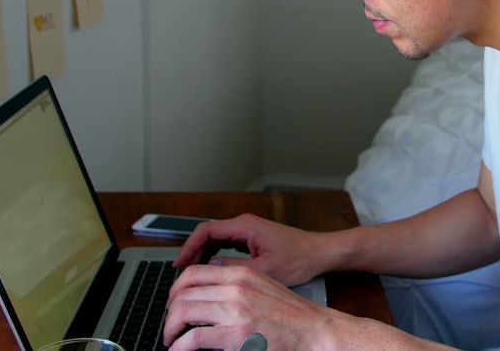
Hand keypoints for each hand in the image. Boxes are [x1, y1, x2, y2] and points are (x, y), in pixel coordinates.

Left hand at [163, 263, 331, 350]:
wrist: (314, 330)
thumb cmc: (292, 314)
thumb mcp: (263, 287)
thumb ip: (237, 285)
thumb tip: (209, 294)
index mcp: (242, 274)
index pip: (193, 273)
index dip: (175, 289)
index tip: (172, 304)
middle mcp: (236, 288)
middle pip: (183, 293)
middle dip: (169, 312)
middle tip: (170, 327)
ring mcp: (235, 310)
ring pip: (183, 313)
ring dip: (170, 329)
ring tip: (171, 340)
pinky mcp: (236, 334)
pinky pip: (193, 338)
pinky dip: (179, 346)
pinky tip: (178, 350)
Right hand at [173, 213, 327, 286]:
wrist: (320, 253)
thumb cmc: (299, 259)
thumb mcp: (264, 270)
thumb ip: (234, 269)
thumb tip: (211, 269)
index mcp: (245, 226)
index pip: (206, 230)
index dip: (189, 247)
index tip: (179, 263)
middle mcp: (245, 225)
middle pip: (208, 234)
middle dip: (193, 252)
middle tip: (182, 273)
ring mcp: (249, 231)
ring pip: (216, 239)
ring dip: (203, 254)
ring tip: (192, 274)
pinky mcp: (253, 239)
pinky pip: (227, 244)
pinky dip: (215, 255)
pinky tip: (211, 270)